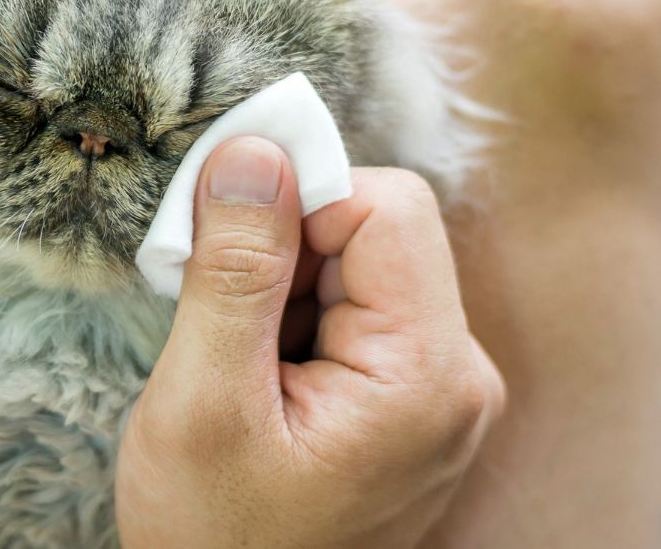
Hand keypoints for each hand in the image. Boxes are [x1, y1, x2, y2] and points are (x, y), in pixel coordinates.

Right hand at [116, 137, 504, 547]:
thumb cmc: (215, 535)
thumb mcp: (203, 401)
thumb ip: (235, 271)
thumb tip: (254, 149)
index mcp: (428, 375)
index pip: (386, 205)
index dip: (297, 203)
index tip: (218, 242)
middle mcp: (457, 376)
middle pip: (375, 232)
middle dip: (281, 251)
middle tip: (213, 318)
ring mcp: (438, 391)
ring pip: (357, 267)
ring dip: (280, 288)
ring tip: (231, 365)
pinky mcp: (410, 401)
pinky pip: (354, 312)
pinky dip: (291, 321)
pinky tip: (254, 378)